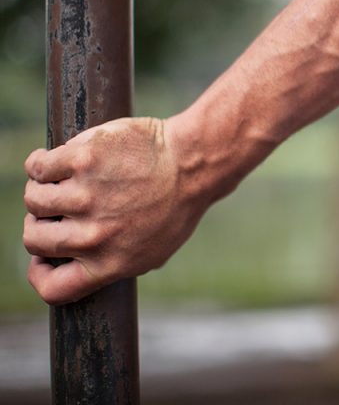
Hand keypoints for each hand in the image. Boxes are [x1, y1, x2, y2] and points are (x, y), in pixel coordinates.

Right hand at [22, 117, 206, 304]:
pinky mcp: (82, 160)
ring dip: (42, 190)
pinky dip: (40, 163)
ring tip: (61, 181)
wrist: (194, 163)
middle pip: (34, 238)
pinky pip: (39, 167)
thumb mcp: (154, 250)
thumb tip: (79, 268)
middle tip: (58, 209)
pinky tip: (53, 160)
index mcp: (108, 263)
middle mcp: (92, 235)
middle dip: (41, 224)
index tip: (45, 257)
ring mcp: (85, 197)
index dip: (40, 272)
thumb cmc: (177, 205)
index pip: (52, 288)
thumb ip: (113, 263)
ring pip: (34, 200)